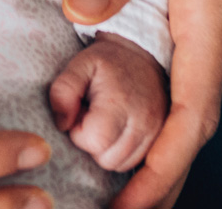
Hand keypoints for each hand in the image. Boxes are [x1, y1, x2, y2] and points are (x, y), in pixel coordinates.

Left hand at [49, 34, 165, 171]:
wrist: (142, 56)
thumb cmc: (107, 62)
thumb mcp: (79, 65)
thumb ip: (63, 90)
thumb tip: (62, 124)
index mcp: (121, 103)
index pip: (95, 141)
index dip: (79, 132)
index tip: (81, 113)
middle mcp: (143, 122)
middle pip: (108, 159)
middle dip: (92, 144)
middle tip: (92, 118)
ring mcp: (155, 133)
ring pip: (120, 165)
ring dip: (106, 151)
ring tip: (104, 124)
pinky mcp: (160, 140)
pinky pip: (132, 163)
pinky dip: (120, 153)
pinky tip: (116, 131)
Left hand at [59, 0, 221, 208]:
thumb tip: (78, 12)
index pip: (194, 107)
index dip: (161, 167)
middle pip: (199, 103)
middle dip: (157, 159)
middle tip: (104, 195)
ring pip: (207, 70)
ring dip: (169, 117)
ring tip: (113, 149)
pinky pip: (213, 36)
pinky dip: (182, 72)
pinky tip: (146, 70)